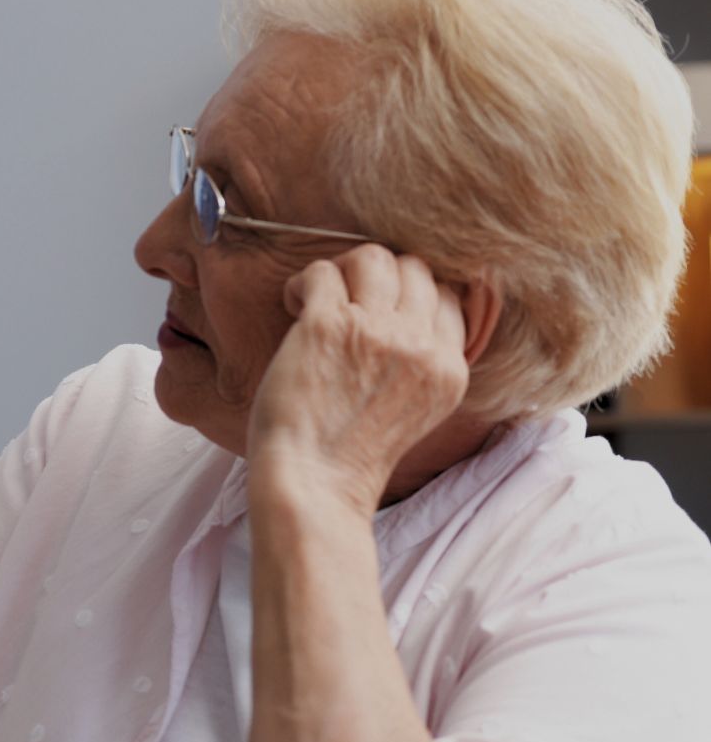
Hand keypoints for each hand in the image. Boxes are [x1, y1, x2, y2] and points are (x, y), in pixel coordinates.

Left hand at [247, 244, 469, 516]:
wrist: (314, 485)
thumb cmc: (350, 454)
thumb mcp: (415, 409)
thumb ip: (420, 364)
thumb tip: (402, 313)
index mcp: (448, 368)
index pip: (447, 296)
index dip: (408, 295)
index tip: (376, 312)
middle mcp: (420, 345)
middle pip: (415, 268)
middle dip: (377, 278)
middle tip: (344, 303)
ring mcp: (376, 331)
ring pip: (372, 256)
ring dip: (341, 271)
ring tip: (316, 302)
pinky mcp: (327, 326)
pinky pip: (321, 271)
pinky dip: (302, 283)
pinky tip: (292, 307)